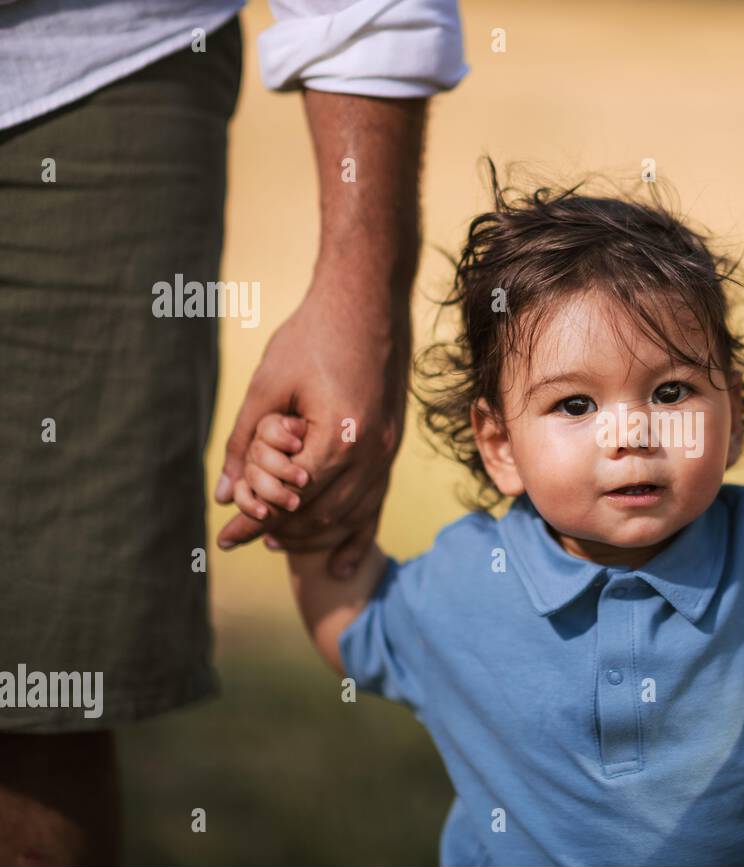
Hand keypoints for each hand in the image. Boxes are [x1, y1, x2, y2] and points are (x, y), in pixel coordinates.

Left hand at [214, 268, 408, 577]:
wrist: (367, 302)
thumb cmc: (312, 335)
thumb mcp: (267, 385)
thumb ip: (245, 443)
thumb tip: (224, 495)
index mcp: (338, 438)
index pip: (291, 500)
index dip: (255, 522)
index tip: (225, 538)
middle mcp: (371, 454)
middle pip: (322, 516)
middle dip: (281, 533)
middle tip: (243, 542)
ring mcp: (387, 452)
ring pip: (351, 515)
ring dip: (314, 536)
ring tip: (278, 543)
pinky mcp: (393, 446)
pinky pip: (375, 503)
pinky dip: (356, 534)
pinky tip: (339, 561)